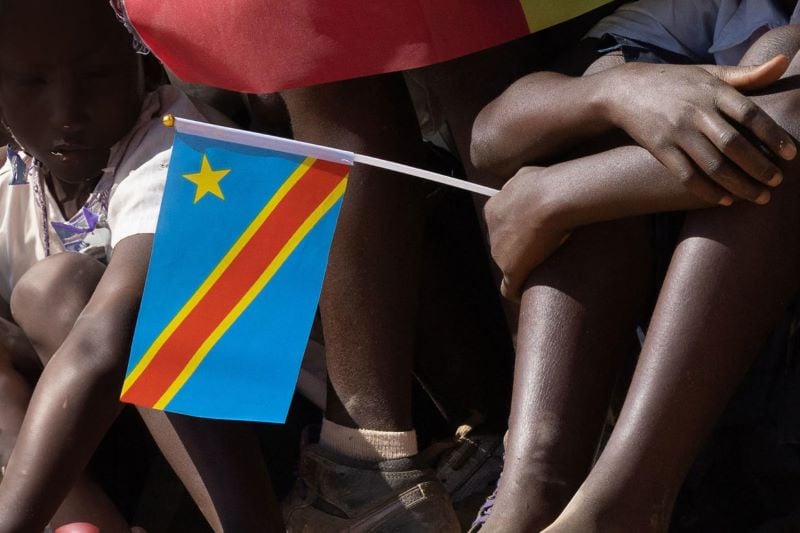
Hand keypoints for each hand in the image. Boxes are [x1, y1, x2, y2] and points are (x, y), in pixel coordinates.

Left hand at [484, 168, 570, 300]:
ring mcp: (500, 253)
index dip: (516, 230)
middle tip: (542, 250)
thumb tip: (524, 184)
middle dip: (519, 249)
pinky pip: (508, 288)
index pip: (501, 225)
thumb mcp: (526, 176)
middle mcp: (492, 232)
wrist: (550, 198)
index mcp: (493, 210)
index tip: (532, 231)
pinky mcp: (512, 269)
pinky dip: (515, 292)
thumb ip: (520, 184)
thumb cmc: (544, 184)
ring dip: (521, 268)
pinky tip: (523, 295)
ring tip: (541, 270)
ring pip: (507, 264)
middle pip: (503, 245)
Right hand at [604, 55, 795, 204]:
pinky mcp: (660, 149)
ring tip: (759, 196)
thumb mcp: (708, 73)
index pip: (750, 114)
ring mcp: (676, 132)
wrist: (624, 90)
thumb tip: (783, 62)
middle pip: (734, 145)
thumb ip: (746, 74)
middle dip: (759, 167)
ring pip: (713, 165)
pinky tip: (725, 200)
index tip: (791, 155)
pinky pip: (687, 176)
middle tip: (777, 182)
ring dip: (739, 185)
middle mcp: (695, 112)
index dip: (773, 136)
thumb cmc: (674, 82)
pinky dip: (707, 191)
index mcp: (712, 91)